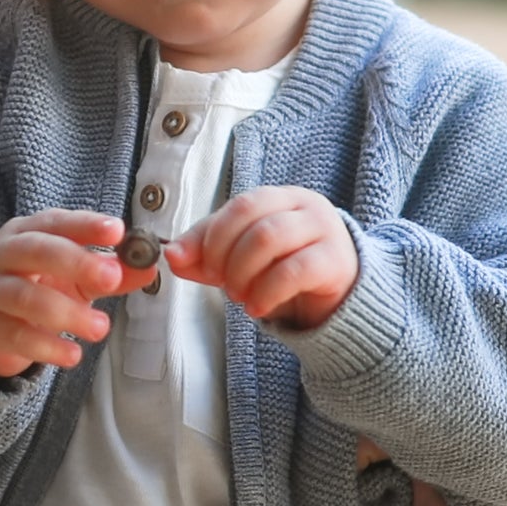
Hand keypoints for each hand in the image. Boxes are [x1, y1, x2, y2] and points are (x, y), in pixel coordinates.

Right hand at [0, 211, 155, 378]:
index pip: (55, 222)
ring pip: (25, 297)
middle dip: (77, 263)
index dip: (85, 225)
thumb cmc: (34, 290)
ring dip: (67, 313)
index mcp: (26, 233)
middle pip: (36, 251)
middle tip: (111, 278)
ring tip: (99, 328)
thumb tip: (148, 268)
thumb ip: (108, 272)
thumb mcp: (73, 277)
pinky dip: (48, 347)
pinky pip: (17, 336)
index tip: (117, 232)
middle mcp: (2, 256)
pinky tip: (73, 355)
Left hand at [169, 186, 357, 328]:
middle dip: (226, 257)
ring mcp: (324, 230)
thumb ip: (203, 255)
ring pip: (270, 239)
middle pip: (253, 220)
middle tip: (222, 283)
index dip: (212, 237)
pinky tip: (257, 307)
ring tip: (239, 295)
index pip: (239, 205)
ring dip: (243, 273)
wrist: (333, 294)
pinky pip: (293, 271)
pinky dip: (265, 293)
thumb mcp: (236, 259)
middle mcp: (304, 207)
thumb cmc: (280, 268)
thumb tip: (171, 253)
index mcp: (278, 197)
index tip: (203, 266)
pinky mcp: (335, 261)